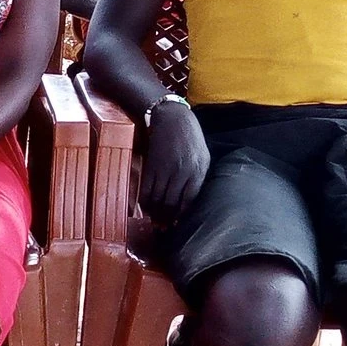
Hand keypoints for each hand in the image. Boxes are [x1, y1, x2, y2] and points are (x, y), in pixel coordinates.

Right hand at [137, 98, 209, 221]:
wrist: (170, 117)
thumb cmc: (189, 136)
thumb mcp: (202, 156)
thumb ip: (197, 177)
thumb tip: (188, 200)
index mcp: (198, 171)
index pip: (188, 201)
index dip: (180, 216)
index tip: (175, 225)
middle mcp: (182, 173)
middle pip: (171, 204)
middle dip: (165, 219)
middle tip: (161, 229)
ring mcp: (165, 170)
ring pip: (158, 199)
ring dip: (154, 213)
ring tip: (153, 221)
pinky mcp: (151, 166)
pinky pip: (146, 190)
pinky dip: (144, 202)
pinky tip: (144, 207)